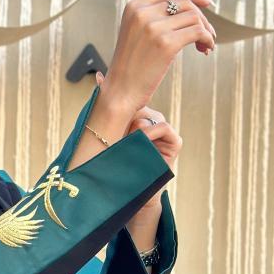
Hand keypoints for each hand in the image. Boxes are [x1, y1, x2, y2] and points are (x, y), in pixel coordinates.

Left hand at [95, 71, 180, 210]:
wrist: (132, 196)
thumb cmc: (119, 170)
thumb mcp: (110, 141)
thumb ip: (107, 115)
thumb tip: (99, 77)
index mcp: (137, 121)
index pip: (129, 103)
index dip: (117, 95)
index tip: (100, 81)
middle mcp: (151, 123)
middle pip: (138, 107)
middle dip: (126, 117)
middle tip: (116, 129)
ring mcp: (163, 132)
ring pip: (149, 116)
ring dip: (135, 128)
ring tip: (127, 142)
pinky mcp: (175, 142)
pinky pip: (162, 126)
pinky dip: (149, 132)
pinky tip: (140, 140)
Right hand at [97, 0, 216, 114]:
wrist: (119, 93)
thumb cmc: (130, 68)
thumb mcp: (135, 34)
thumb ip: (152, 17)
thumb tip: (189, 8)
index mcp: (134, 7)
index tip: (206, 4)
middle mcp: (142, 13)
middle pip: (186, 3)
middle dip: (202, 17)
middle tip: (207, 35)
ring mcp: (154, 27)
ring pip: (194, 17)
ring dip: (206, 31)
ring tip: (205, 46)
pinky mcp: (166, 44)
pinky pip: (198, 32)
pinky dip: (207, 39)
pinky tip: (206, 49)